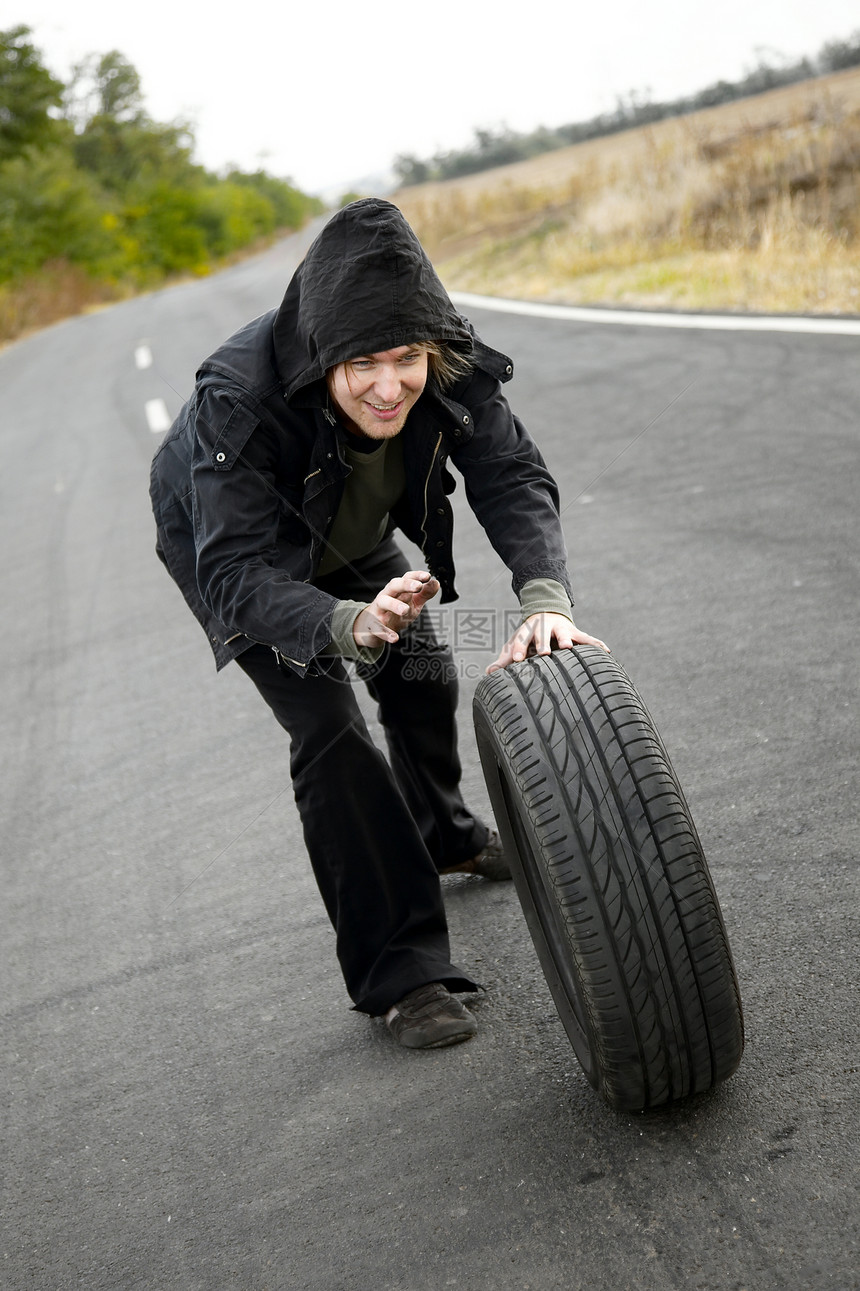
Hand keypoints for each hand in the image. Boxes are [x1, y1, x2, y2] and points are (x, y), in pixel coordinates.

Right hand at [352, 570, 439, 648]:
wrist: (371, 628)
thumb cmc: (394, 613)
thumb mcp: (412, 603)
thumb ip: (425, 594)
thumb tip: (436, 583)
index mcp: (397, 590)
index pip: (406, 578)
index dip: (416, 576)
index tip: (427, 576)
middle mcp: (386, 596)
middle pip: (394, 585)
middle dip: (406, 584)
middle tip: (418, 586)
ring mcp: (378, 610)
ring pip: (383, 602)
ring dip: (394, 605)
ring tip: (405, 610)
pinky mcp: (373, 625)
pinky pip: (378, 628)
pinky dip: (386, 633)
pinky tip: (395, 638)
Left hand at [485, 612, 609, 673]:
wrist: (547, 613)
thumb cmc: (529, 637)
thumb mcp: (516, 645)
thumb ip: (505, 660)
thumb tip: (489, 674)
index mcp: (528, 631)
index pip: (522, 639)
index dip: (520, 649)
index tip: (518, 659)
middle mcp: (545, 627)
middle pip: (543, 634)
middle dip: (543, 642)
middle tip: (544, 653)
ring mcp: (562, 629)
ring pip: (565, 633)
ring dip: (567, 639)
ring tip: (569, 648)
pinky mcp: (576, 633)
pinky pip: (588, 639)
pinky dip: (596, 645)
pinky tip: (606, 652)